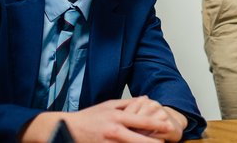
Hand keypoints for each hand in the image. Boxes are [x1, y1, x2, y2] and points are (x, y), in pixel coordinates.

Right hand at [21, 98, 177, 141]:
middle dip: (154, 141)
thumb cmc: (91, 116)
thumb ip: (129, 103)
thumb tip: (146, 98)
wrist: (68, 128)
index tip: (168, 125)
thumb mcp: (110, 104)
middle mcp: (114, 130)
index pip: (141, 120)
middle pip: (139, 138)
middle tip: (166, 142)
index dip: (157, 123)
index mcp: (117, 116)